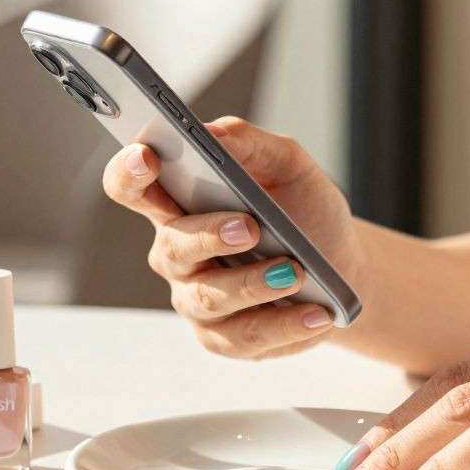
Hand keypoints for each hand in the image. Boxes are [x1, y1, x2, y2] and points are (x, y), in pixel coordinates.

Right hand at [102, 117, 360, 358]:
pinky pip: (243, 336)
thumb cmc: (303, 212)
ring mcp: (195, 298)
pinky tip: (316, 314)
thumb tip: (214, 132)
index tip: (147, 155)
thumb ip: (250, 143)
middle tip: (250, 227)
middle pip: (172, 246)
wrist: (340, 265)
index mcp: (179, 202)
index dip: (129, 172)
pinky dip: (284, 326)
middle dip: (208, 235)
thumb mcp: (289, 166)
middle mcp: (177, 253)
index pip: (133, 186)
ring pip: (209, 298)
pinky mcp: (223, 337)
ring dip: (254, 285)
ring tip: (296, 272)